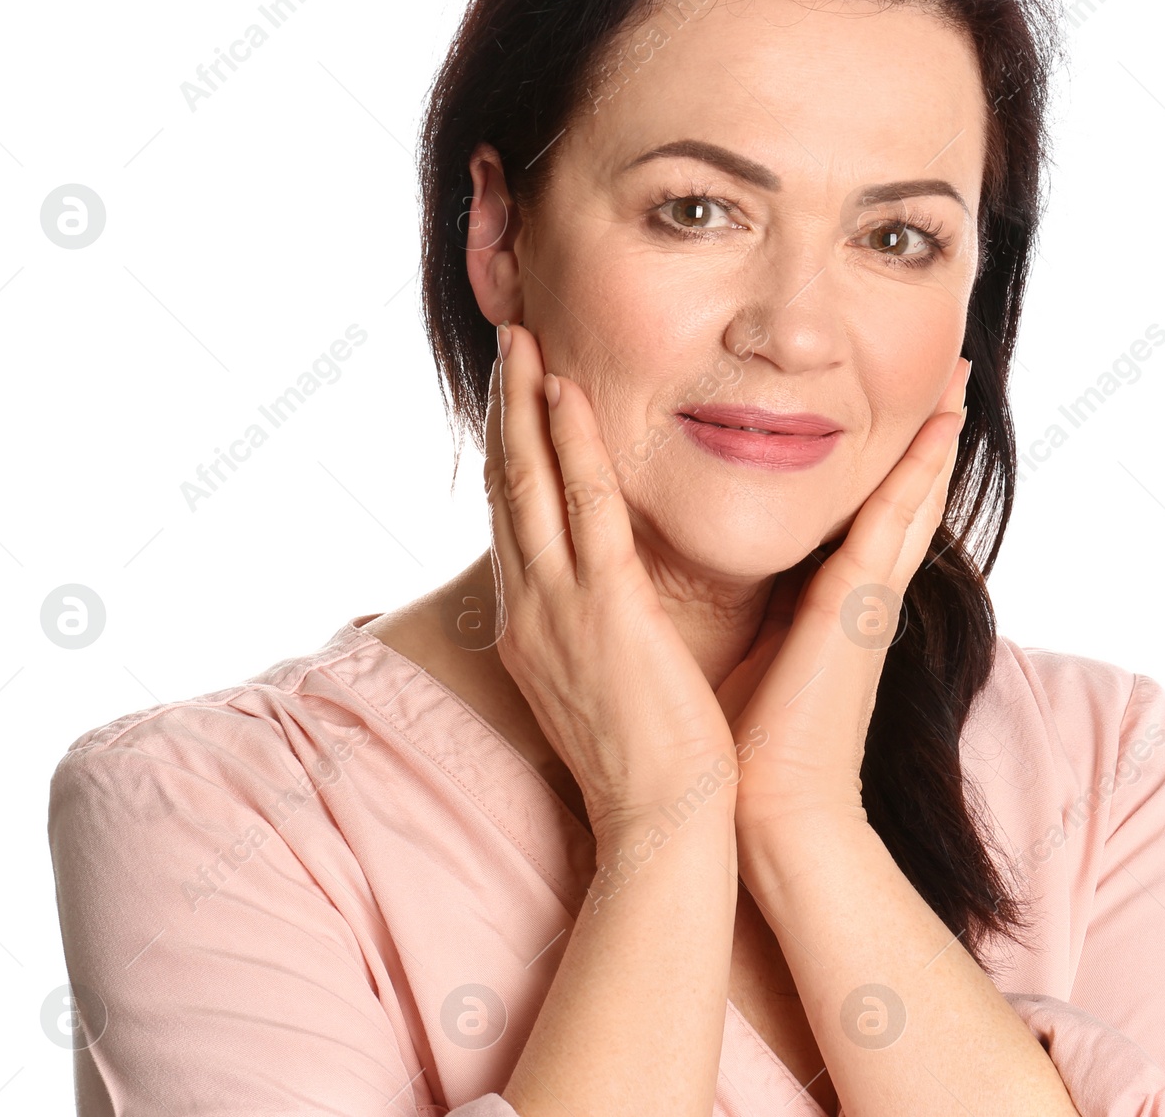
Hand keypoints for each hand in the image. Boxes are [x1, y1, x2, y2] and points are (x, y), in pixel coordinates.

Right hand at [485, 321, 739, 843]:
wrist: (662, 824)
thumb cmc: (648, 762)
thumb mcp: (605, 683)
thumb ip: (600, 628)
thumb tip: (614, 594)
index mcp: (533, 627)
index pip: (513, 521)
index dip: (509, 453)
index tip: (514, 399)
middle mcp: (530, 608)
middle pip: (505, 488)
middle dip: (503, 411)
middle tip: (506, 343)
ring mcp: (559, 606)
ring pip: (529, 483)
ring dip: (523, 405)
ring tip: (522, 340)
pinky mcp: (605, 609)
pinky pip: (583, 508)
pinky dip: (570, 446)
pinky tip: (566, 392)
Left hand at [718, 357, 972, 838]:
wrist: (770, 810)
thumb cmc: (751, 740)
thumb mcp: (756, 647)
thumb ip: (759, 605)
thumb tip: (727, 573)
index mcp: (837, 600)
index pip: (870, 512)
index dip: (893, 460)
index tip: (906, 409)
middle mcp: (864, 592)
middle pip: (906, 494)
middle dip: (929, 433)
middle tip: (957, 369)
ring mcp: (870, 597)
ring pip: (911, 496)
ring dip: (937, 435)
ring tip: (959, 375)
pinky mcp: (858, 606)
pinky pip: (893, 521)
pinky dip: (919, 472)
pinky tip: (939, 425)